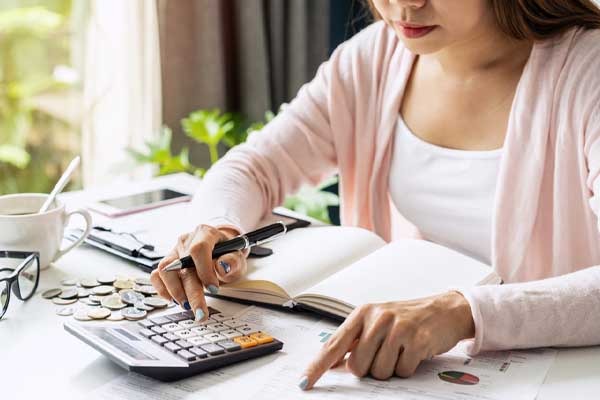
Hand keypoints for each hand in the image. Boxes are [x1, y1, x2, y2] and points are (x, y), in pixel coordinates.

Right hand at [150, 224, 246, 320]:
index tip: (214, 288)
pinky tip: (176, 300)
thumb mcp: (237, 256)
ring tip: (187, 306)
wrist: (220, 248)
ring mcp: (174, 252)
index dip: (204, 270)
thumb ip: (233, 261)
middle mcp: (186, 241)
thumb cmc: (228, 252)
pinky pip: (156, 276)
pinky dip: (163, 290)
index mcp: (205, 234)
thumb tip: (223, 267)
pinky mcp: (167, 263)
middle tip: (200, 313)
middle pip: (182, 265)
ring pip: (164, 270)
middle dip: (192, 293)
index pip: (198, 249)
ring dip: (175, 292)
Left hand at [299, 291, 474, 389]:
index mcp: (362, 313)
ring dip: (390, 369)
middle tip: (384, 354)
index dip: (317, 366)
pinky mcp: (417, 341)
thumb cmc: (407, 317)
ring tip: (400, 351)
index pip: (334, 345)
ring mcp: (398, 329)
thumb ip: (355, 342)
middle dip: (369, 368)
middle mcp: (378, 318)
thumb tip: (334, 366)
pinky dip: (407, 368)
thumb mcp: (377, 323)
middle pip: (358, 366)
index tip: (304, 382)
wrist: (444, 309)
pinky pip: (402, 372)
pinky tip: (413, 351)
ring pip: (379, 372)